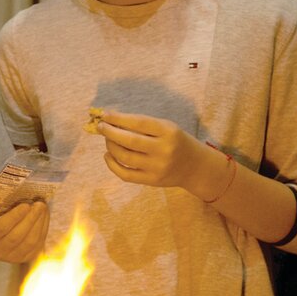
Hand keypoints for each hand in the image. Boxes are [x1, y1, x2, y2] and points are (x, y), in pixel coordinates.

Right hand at [0, 201, 47, 262]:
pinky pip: (38, 243)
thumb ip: (4, 205)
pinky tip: (44, 216)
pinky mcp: (26, 258)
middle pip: (16, 236)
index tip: (26, 205)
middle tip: (39, 204)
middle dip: (30, 219)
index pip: (0, 228)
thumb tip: (22, 193)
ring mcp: (12, 257)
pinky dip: (43, 228)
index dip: (14, 216)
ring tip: (43, 208)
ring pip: (30, 241)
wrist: (4, 231)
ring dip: (39, 222)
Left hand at [95, 110, 223, 195]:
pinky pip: (125, 174)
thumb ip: (143, 125)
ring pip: (125, 157)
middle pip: (130, 141)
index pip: (139, 123)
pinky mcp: (151, 180)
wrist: (195, 166)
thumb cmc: (175, 142)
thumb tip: (112, 121)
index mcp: (169, 132)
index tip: (105, 115)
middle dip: (110, 132)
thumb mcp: (166, 128)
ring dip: (111, 146)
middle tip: (101, 127)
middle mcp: (164, 150)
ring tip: (108, 140)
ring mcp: (157, 167)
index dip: (119, 118)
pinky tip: (108, 155)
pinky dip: (112, 164)